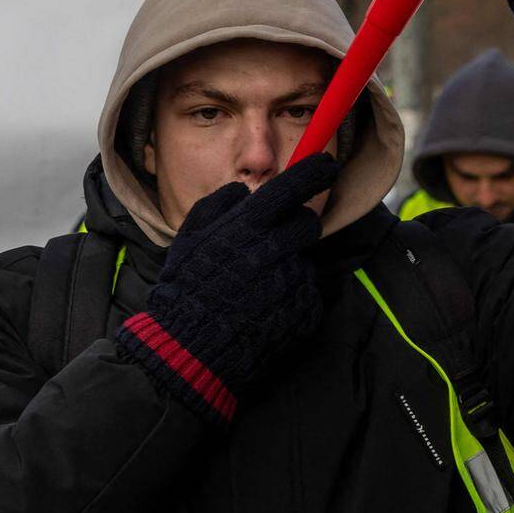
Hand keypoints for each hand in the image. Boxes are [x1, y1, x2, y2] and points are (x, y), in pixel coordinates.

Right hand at [115, 154, 339, 425]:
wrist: (193, 347)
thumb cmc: (186, 288)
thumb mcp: (189, 238)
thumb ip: (216, 206)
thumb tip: (241, 191)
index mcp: (248, 226)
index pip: (291, 188)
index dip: (314, 172)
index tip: (327, 165)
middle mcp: (276, 249)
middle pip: (308, 224)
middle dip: (296, 228)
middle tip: (273, 245)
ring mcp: (293, 281)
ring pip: (303, 261)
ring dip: (287, 268)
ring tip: (256, 288)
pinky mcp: (305, 311)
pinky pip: (307, 294)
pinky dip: (291, 298)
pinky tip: (264, 308)